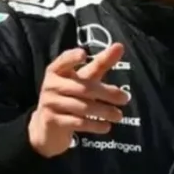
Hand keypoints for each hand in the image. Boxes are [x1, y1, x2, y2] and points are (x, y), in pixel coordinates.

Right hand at [28, 43, 128, 157]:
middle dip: (107, 93)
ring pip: (82, 107)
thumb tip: (120, 46)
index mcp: (57, 70)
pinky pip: (77, 122)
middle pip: (84, 88)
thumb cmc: (71, 94)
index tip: (84, 54)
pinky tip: (106, 126)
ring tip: (119, 115)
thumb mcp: (84, 78)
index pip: (63, 61)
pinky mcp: (52, 121)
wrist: (48, 126)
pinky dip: (94, 125)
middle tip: (126, 98)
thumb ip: (101, 63)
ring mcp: (50, 103)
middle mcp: (50, 85)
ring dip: (104, 111)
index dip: (72, 58)